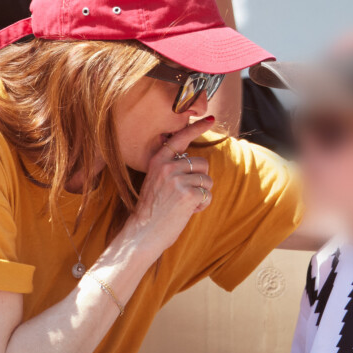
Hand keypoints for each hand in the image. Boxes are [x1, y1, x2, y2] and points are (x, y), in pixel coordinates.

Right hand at [127, 116, 214, 252]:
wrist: (142, 233)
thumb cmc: (151, 211)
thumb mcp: (156, 183)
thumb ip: (172, 170)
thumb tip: (197, 164)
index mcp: (158, 162)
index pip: (179, 139)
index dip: (196, 128)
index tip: (210, 119)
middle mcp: (167, 167)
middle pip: (202, 164)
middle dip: (200, 180)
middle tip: (186, 195)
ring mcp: (177, 180)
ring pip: (207, 180)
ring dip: (202, 194)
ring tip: (184, 204)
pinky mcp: (187, 194)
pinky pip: (207, 195)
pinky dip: (202, 205)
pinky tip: (188, 211)